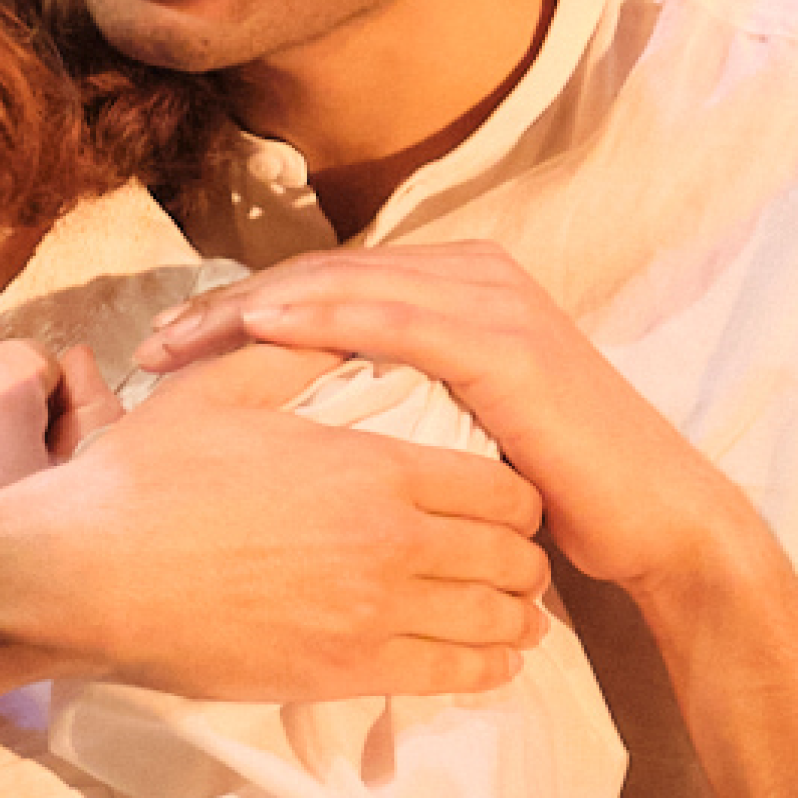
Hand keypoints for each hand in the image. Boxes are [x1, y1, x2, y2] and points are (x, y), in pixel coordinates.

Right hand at [0, 352, 554, 698]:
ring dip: (512, 616)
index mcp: (374, 469)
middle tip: (509, 557)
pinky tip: (483, 659)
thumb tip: (339, 326)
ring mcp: (373, 616)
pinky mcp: (345, 673)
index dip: (517, 496)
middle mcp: (391, 544)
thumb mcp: (220, 390)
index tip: (503, 499)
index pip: (501, 488)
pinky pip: (455, 677)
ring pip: (496, 622)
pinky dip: (486, 669)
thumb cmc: (143, 478)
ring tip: (505, 612)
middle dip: (523, 556)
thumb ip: (297, 354)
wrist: (79, 575)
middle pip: (513, 557)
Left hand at [133, 241, 756, 595]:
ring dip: (249, 310)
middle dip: (224, 310)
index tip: (163, 353)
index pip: (319, 287)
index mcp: (452, 286)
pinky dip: (318, 317)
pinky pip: (391, 317)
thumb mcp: (447, 432)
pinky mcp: (504, 339)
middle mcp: (470, 273)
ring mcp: (490, 299)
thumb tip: (289, 422)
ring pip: (340, 286)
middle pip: (316, 277)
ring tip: (176, 342)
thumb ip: (386, 400)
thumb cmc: (543, 491)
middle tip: (148, 350)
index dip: (235, 313)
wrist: (649, 523)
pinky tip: (256, 330)